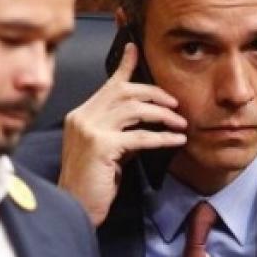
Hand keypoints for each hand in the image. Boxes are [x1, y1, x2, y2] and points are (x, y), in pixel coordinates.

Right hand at [58, 42, 187, 224]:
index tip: (135, 48)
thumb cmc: (92, 184)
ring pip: (134, 109)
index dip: (124, 65)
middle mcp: (82, 117)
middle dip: (154, 93)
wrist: (76, 208)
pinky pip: (140, 136)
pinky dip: (162, 137)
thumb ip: (120, 131)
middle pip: (124, 91)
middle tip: (175, 104)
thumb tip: (147, 120)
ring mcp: (89, 130)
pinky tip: (176, 140)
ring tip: (181, 123)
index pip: (107, 84)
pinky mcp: (101, 146)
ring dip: (162, 114)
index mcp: (80, 115)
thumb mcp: (107, 151)